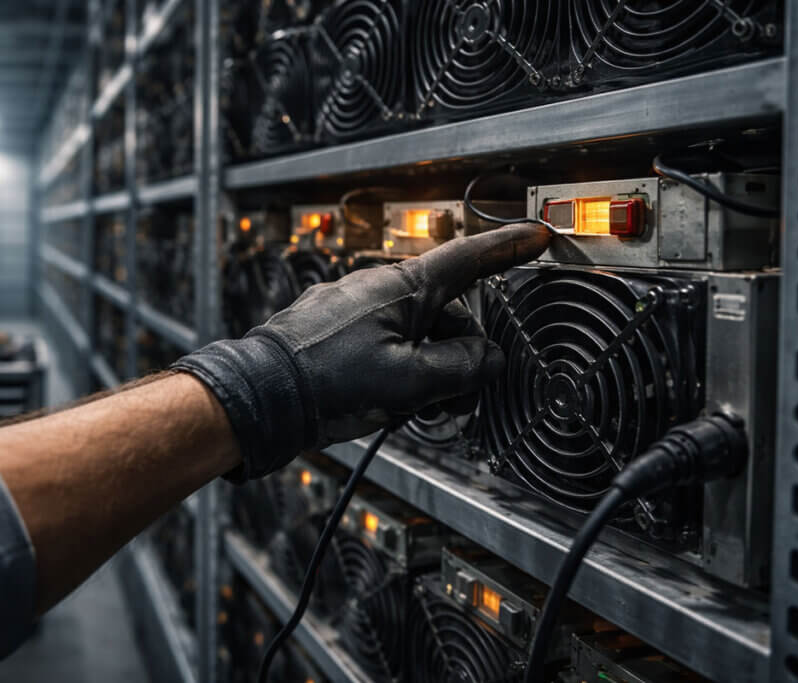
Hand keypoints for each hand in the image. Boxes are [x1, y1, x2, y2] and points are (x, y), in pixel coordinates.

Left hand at [174, 223, 550, 479]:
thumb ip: (460, 368)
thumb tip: (488, 360)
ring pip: (414, 332)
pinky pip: (383, 342)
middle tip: (458, 397)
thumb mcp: (409, 382)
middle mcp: (377, 289)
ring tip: (412, 407)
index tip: (537, 236)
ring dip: (426, 370)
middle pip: (445, 313)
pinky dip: (398, 369)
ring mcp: (353, 308)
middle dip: (460, 353)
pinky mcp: (334, 330)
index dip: (508, 248)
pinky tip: (384, 400)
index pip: (469, 258)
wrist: (260, 396)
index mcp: (401, 289)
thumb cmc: (325, 383)